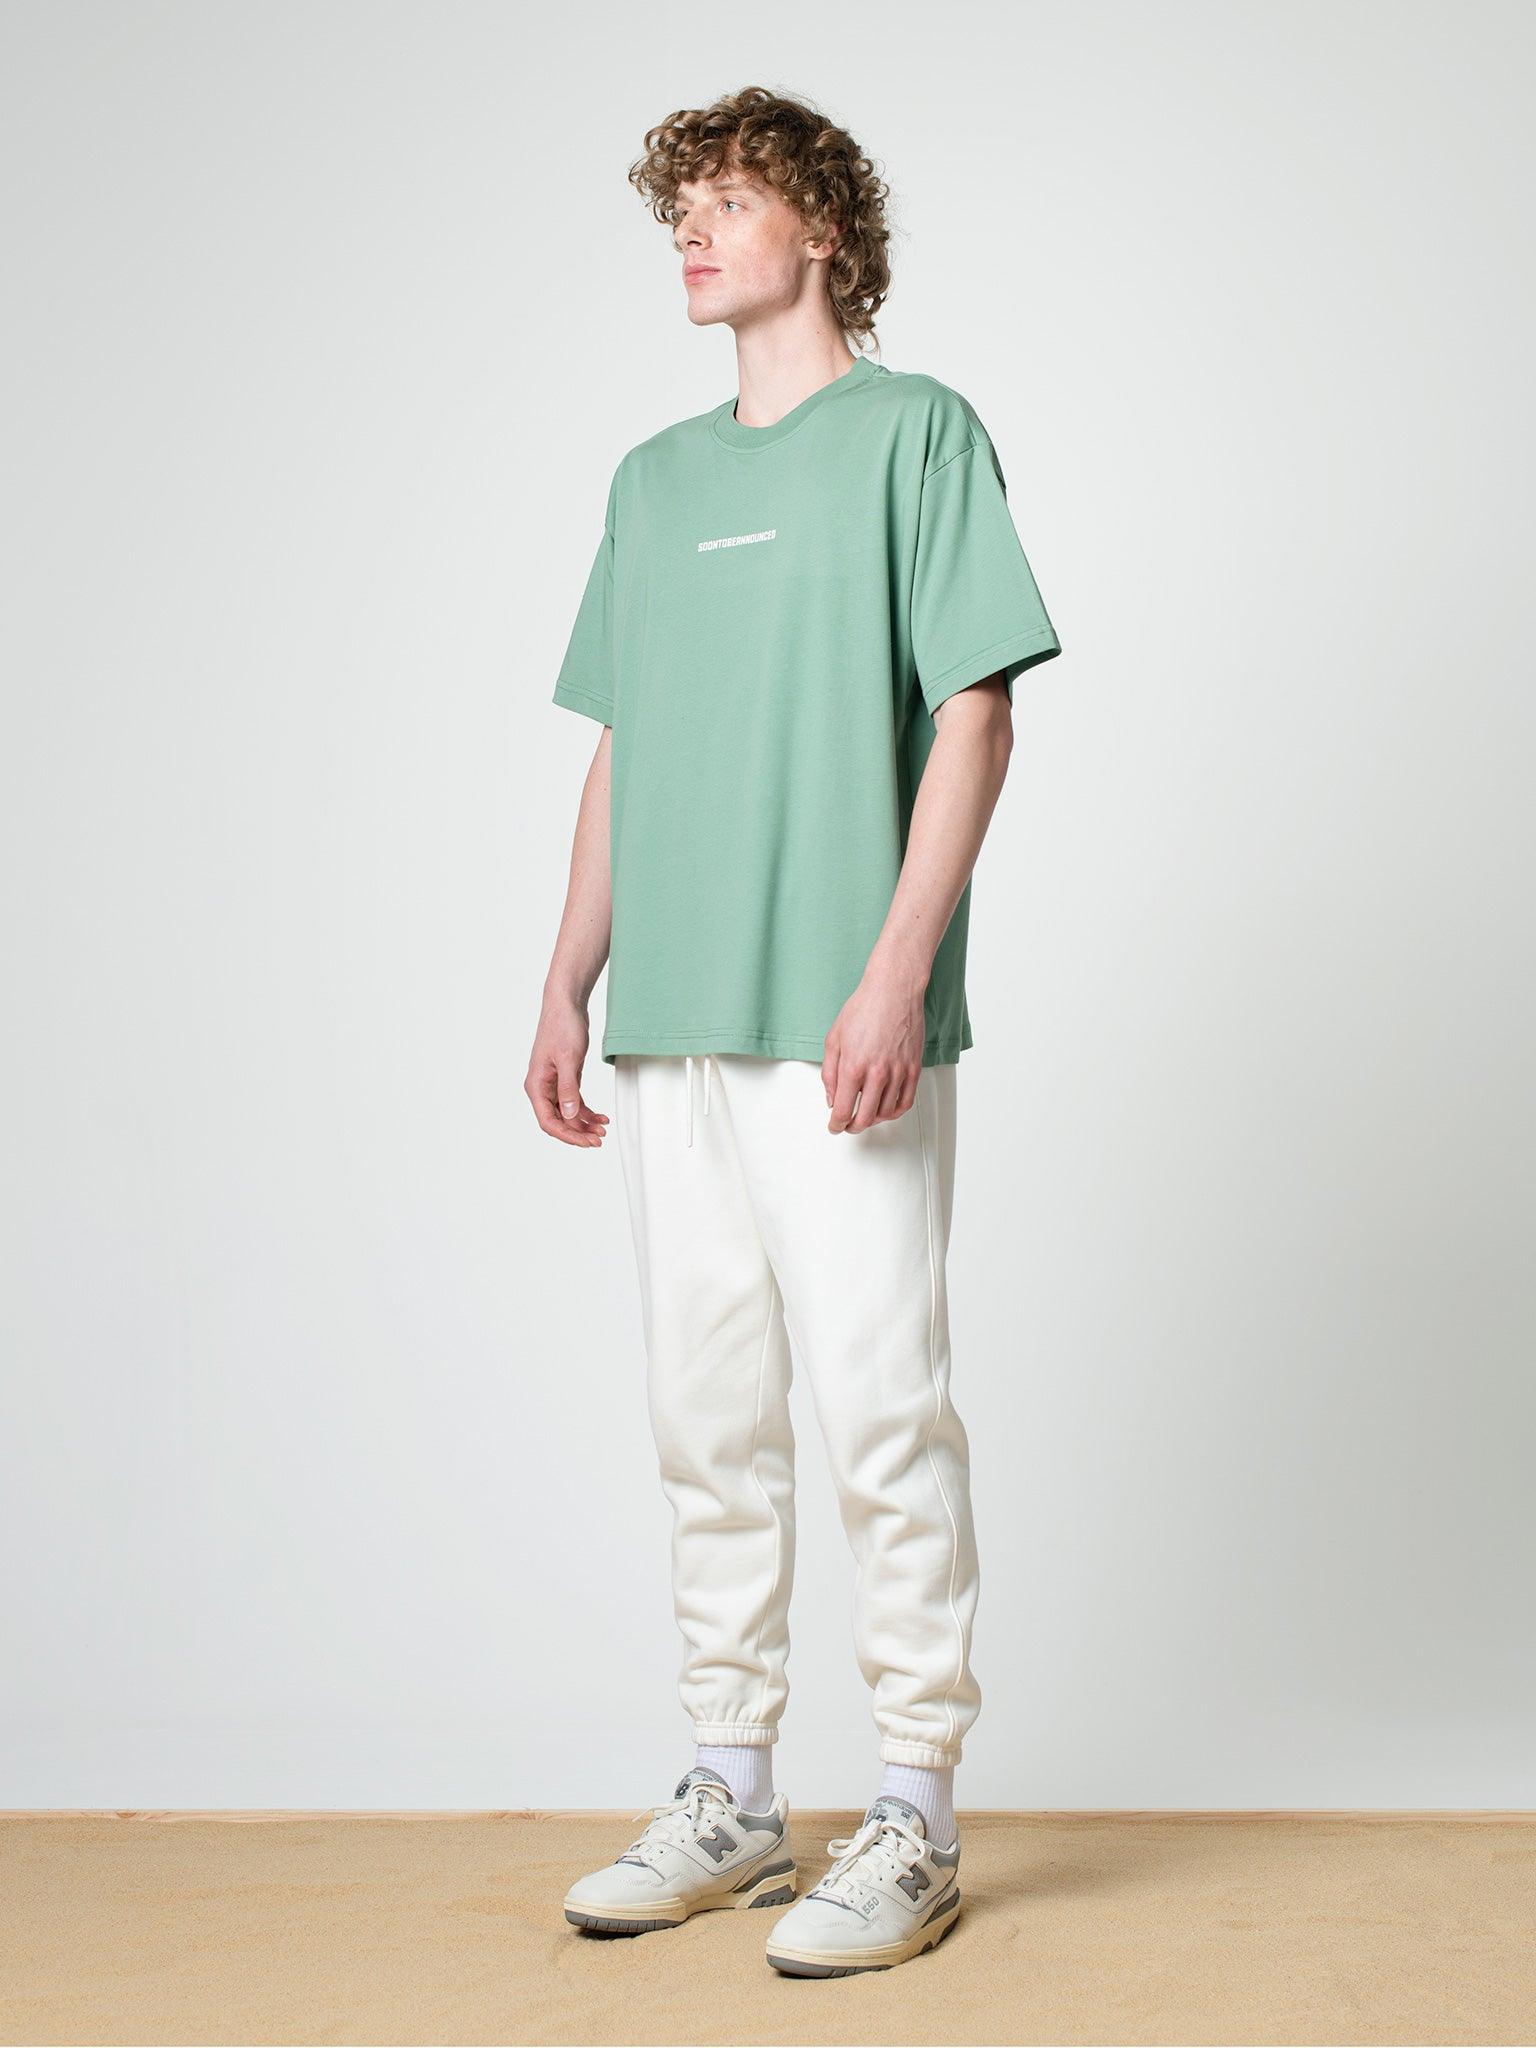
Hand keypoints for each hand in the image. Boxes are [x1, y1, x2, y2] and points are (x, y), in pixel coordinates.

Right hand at [526, 997, 609, 1146]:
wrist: (566, 1005)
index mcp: (536, 1085)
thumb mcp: (568, 1058)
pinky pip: (574, 1102)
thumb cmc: (562, 1026)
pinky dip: (587, 1111)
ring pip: (567, 1113)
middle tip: (599, 1139)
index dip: (568, 1135)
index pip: (548, 1121)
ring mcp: (553, 1084)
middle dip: (578, 1132)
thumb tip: (570, 1114)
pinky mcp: (565, 1078)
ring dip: (584, 1124)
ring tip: (603, 1130)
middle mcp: (542, 1088)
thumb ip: (568, 1088)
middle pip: (558, 1121)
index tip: (587, 1141)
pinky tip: (601, 1116)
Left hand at [821, 968, 927, 1132]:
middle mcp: (878, 1073)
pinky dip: (895, 1112)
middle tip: (847, 1125)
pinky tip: (887, 1110)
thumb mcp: (834, 1039)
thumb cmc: (863, 1009)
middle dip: (853, 1126)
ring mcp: (899, 1072)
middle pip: (865, 1118)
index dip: (836, 1125)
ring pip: (886, 1113)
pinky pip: (906, 1101)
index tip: (834, 1127)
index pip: (843, 1110)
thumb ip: (830, 1073)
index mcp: (853, 1067)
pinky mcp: (914, 1068)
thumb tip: (832, 1098)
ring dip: (873, 1120)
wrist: (893, 991)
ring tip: (865, 1116)